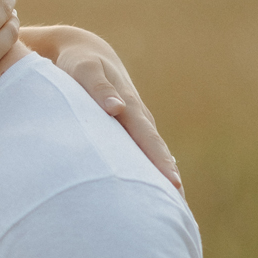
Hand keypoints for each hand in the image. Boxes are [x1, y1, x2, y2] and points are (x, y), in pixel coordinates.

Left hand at [22, 25, 181, 190]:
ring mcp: (133, 125)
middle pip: (155, 151)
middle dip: (166, 175)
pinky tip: (154, 189)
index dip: (160, 161)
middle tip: (179, 202)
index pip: (148, 140)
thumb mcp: (85, 70)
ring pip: (150, 154)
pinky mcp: (125, 131)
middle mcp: (137, 118)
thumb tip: (117, 108)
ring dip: (160, 176)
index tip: (172, 182)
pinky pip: (139, 153)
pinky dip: (147, 170)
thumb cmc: (79, 64)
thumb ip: (99, 88)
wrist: (84, 54)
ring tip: (173, 203)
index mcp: (130, 107)